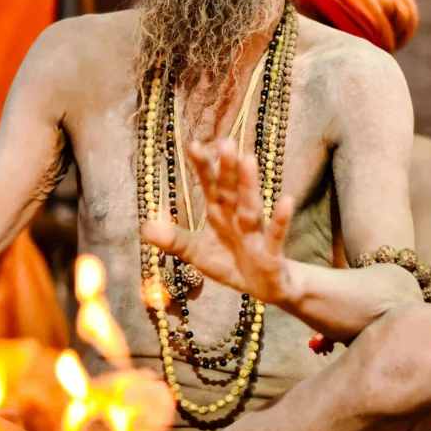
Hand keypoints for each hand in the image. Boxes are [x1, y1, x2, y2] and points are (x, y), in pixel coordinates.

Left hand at [141, 138, 295, 306]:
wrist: (265, 288)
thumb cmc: (232, 262)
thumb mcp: (197, 253)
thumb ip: (174, 239)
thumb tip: (144, 226)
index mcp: (220, 214)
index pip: (209, 187)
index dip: (202, 168)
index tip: (193, 145)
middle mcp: (237, 217)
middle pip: (230, 190)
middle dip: (227, 169)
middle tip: (226, 142)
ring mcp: (255, 233)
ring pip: (250, 207)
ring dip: (249, 185)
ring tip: (249, 159)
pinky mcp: (270, 252)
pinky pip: (274, 234)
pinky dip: (279, 219)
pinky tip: (286, 201)